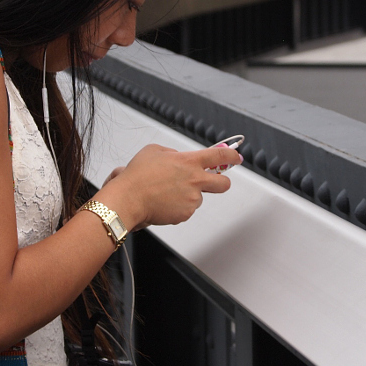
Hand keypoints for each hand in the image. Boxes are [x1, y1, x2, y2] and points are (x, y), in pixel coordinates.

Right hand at [96, 143, 241, 228]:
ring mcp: (192, 199)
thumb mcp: (154, 151)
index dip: (231, 157)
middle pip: (223, 183)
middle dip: (222, 182)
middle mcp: (195, 180)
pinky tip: (164, 202)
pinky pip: (186, 210)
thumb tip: (178, 157)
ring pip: (198, 198)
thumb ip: (172, 153)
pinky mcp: (185, 214)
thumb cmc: (138, 176)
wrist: (129, 199)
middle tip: (213, 182)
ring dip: (188, 196)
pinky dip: (178, 207)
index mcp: (190, 162)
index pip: (220, 157)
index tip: (235, 158)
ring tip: (167, 193)